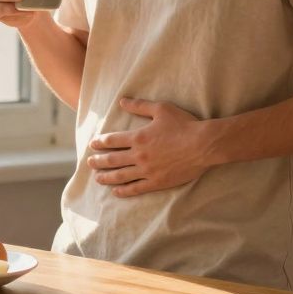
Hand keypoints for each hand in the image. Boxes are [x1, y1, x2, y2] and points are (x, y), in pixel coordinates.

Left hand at [86, 97, 214, 196]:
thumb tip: (121, 101)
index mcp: (138, 137)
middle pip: (112, 159)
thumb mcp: (161, 109)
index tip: (92, 145)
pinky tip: (116, 192)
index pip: (112, 141)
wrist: (203, 145)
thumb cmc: (184, 124)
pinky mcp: (157, 182)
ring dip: (106, 177)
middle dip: (98, 161)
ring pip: (120, 176)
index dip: (100, 143)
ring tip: (97, 178)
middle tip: (89, 163)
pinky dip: (124, 191)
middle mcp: (139, 155)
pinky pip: (136, 188)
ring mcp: (147, 170)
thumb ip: (139, 106)